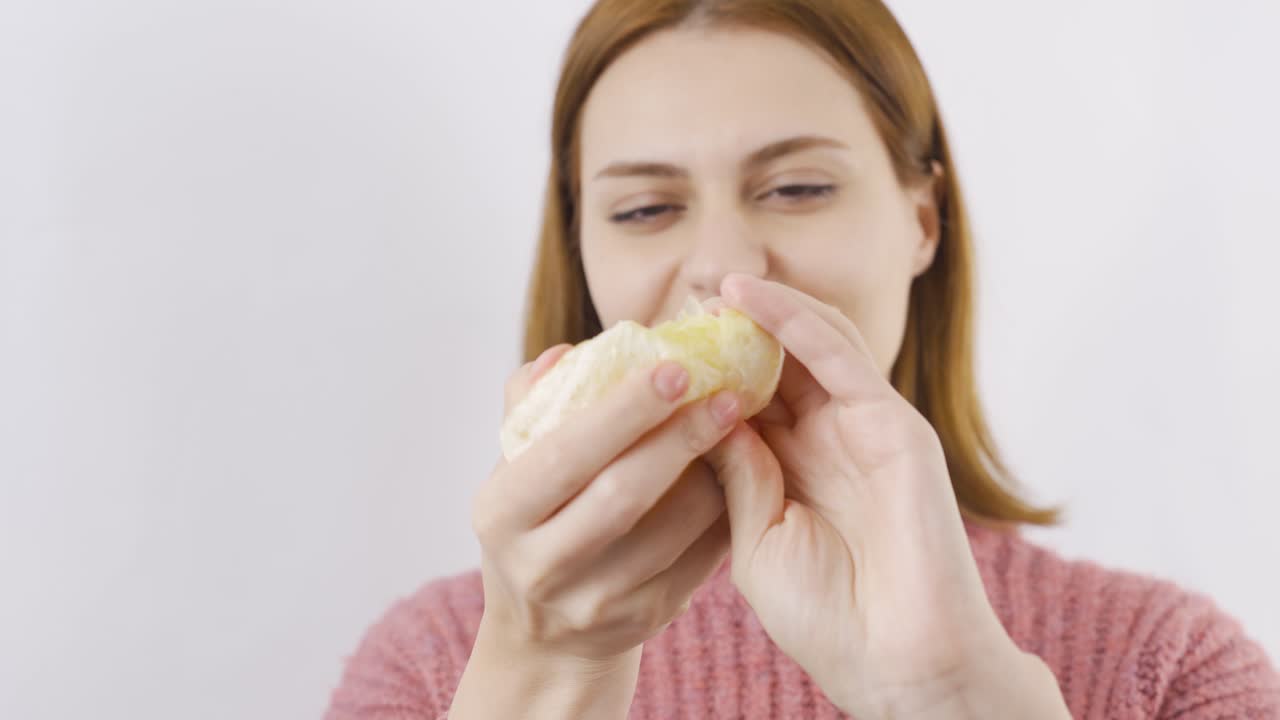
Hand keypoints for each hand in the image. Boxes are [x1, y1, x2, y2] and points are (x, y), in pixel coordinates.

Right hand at [471, 345, 739, 666]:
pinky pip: (700, 558)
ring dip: (715, 473)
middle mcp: (540, 565)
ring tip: (738, 428)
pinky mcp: (645, 617)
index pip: (563, 454)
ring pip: (673, 529)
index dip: (622, 411)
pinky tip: (741, 472)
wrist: (545, 633)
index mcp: (501, 513)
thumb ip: (532, 404)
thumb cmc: (534, 520)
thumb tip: (564, 354)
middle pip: (622, 495)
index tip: (674, 368)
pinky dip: (725, 509)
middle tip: (727, 393)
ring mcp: (595, 601)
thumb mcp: (515, 468)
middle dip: (680, 438)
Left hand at [704, 274, 1067, 717]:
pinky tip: (752, 300)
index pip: (746, 401)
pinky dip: (795, 322)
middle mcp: (830, 442)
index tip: (655, 343)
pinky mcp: (894, 425)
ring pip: (811, 345)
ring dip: (762, 310)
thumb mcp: (757, 543)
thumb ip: (736, 478)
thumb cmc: (829, 621)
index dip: (706, 370)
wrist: (899, 665)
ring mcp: (864, 429)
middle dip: (732, 329)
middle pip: (778, 364)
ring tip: (709, 286)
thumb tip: (702, 414)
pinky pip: (841, 357)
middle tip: (681, 298)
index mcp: (795, 472)